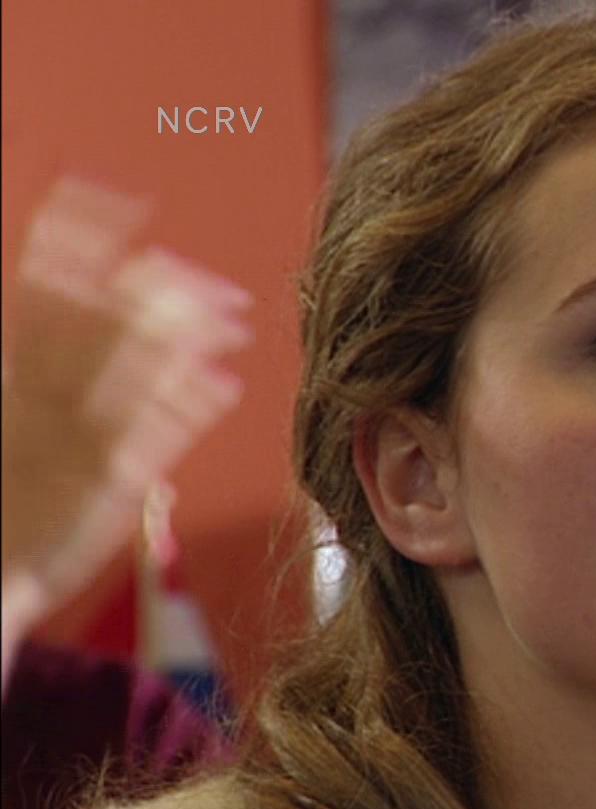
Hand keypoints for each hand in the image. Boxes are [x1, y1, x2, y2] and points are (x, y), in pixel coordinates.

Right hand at [1, 178, 250, 636]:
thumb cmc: (3, 489)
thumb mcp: (8, 408)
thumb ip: (34, 356)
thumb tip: (71, 294)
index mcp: (11, 369)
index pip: (41, 280)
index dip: (76, 230)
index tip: (114, 194)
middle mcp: (43, 393)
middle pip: (108, 310)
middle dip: (169, 284)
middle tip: (219, 286)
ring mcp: (80, 434)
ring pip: (144, 358)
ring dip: (197, 332)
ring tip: (235, 325)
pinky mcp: (114, 480)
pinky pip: (164, 426)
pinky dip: (196, 397)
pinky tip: (224, 383)